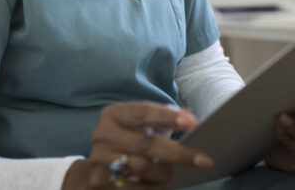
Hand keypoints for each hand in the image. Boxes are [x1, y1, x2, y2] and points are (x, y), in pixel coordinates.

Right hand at [62, 102, 214, 188]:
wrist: (92, 172)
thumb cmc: (125, 142)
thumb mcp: (139, 126)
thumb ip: (163, 119)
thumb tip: (190, 117)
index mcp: (112, 115)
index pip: (143, 112)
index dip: (168, 117)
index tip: (192, 124)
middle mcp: (103, 135)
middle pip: (145, 143)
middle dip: (177, 152)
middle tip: (202, 159)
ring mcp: (99, 160)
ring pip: (140, 168)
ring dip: (163, 174)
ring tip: (172, 175)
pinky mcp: (98, 183)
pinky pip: (134, 187)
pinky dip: (152, 188)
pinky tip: (161, 187)